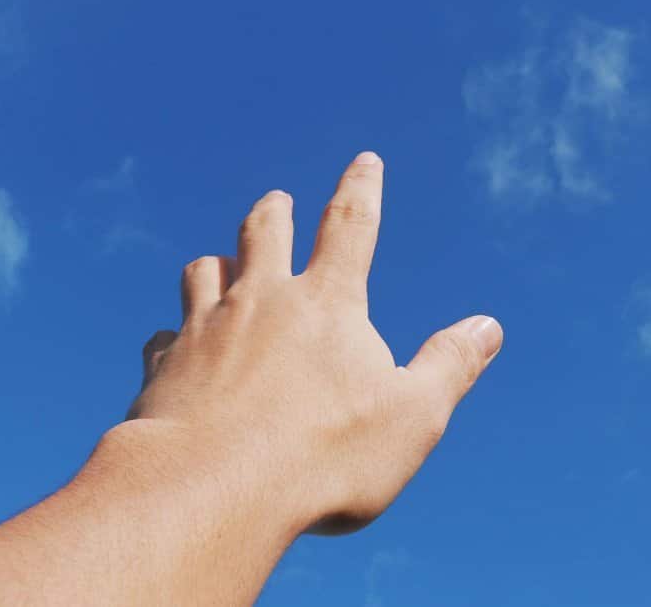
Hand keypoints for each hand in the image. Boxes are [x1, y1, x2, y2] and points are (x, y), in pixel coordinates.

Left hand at [121, 151, 502, 534]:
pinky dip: (174, 335)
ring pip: (204, 269)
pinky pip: (163, 335)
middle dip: (274, 211)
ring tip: (224, 267)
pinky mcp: (163, 365)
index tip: (365, 161)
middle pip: (263, 230)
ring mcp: (205, 328)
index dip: (361, 188)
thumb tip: (487, 328)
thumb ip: (449, 367)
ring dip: (218, 263)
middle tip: (278, 202)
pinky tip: (178, 351)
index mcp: (327, 303)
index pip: (350, 225)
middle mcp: (261, 300)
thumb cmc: (323, 458)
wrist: (210, 489)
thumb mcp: (412, 417)